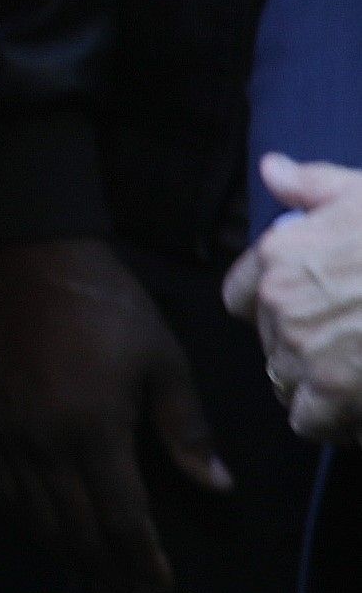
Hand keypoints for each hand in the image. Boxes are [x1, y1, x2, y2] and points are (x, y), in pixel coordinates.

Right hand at [0, 234, 230, 592]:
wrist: (31, 262)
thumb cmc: (109, 308)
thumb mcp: (164, 361)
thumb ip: (186, 427)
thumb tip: (216, 485)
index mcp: (92, 428)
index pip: (121, 516)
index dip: (142, 561)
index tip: (160, 592)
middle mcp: (44, 441)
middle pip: (76, 529)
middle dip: (108, 574)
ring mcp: (9, 432)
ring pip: (35, 516)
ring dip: (69, 556)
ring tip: (96, 583)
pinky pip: (2, 487)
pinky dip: (26, 521)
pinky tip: (45, 534)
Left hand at [225, 156, 361, 444]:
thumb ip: (312, 185)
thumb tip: (273, 170)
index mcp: (279, 257)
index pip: (243, 298)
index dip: (274, 309)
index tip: (307, 311)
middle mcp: (283, 307)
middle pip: (270, 345)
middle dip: (301, 349)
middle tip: (347, 346)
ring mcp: (308, 353)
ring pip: (287, 385)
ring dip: (315, 388)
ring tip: (357, 380)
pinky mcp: (339, 393)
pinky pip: (314, 421)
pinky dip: (336, 422)